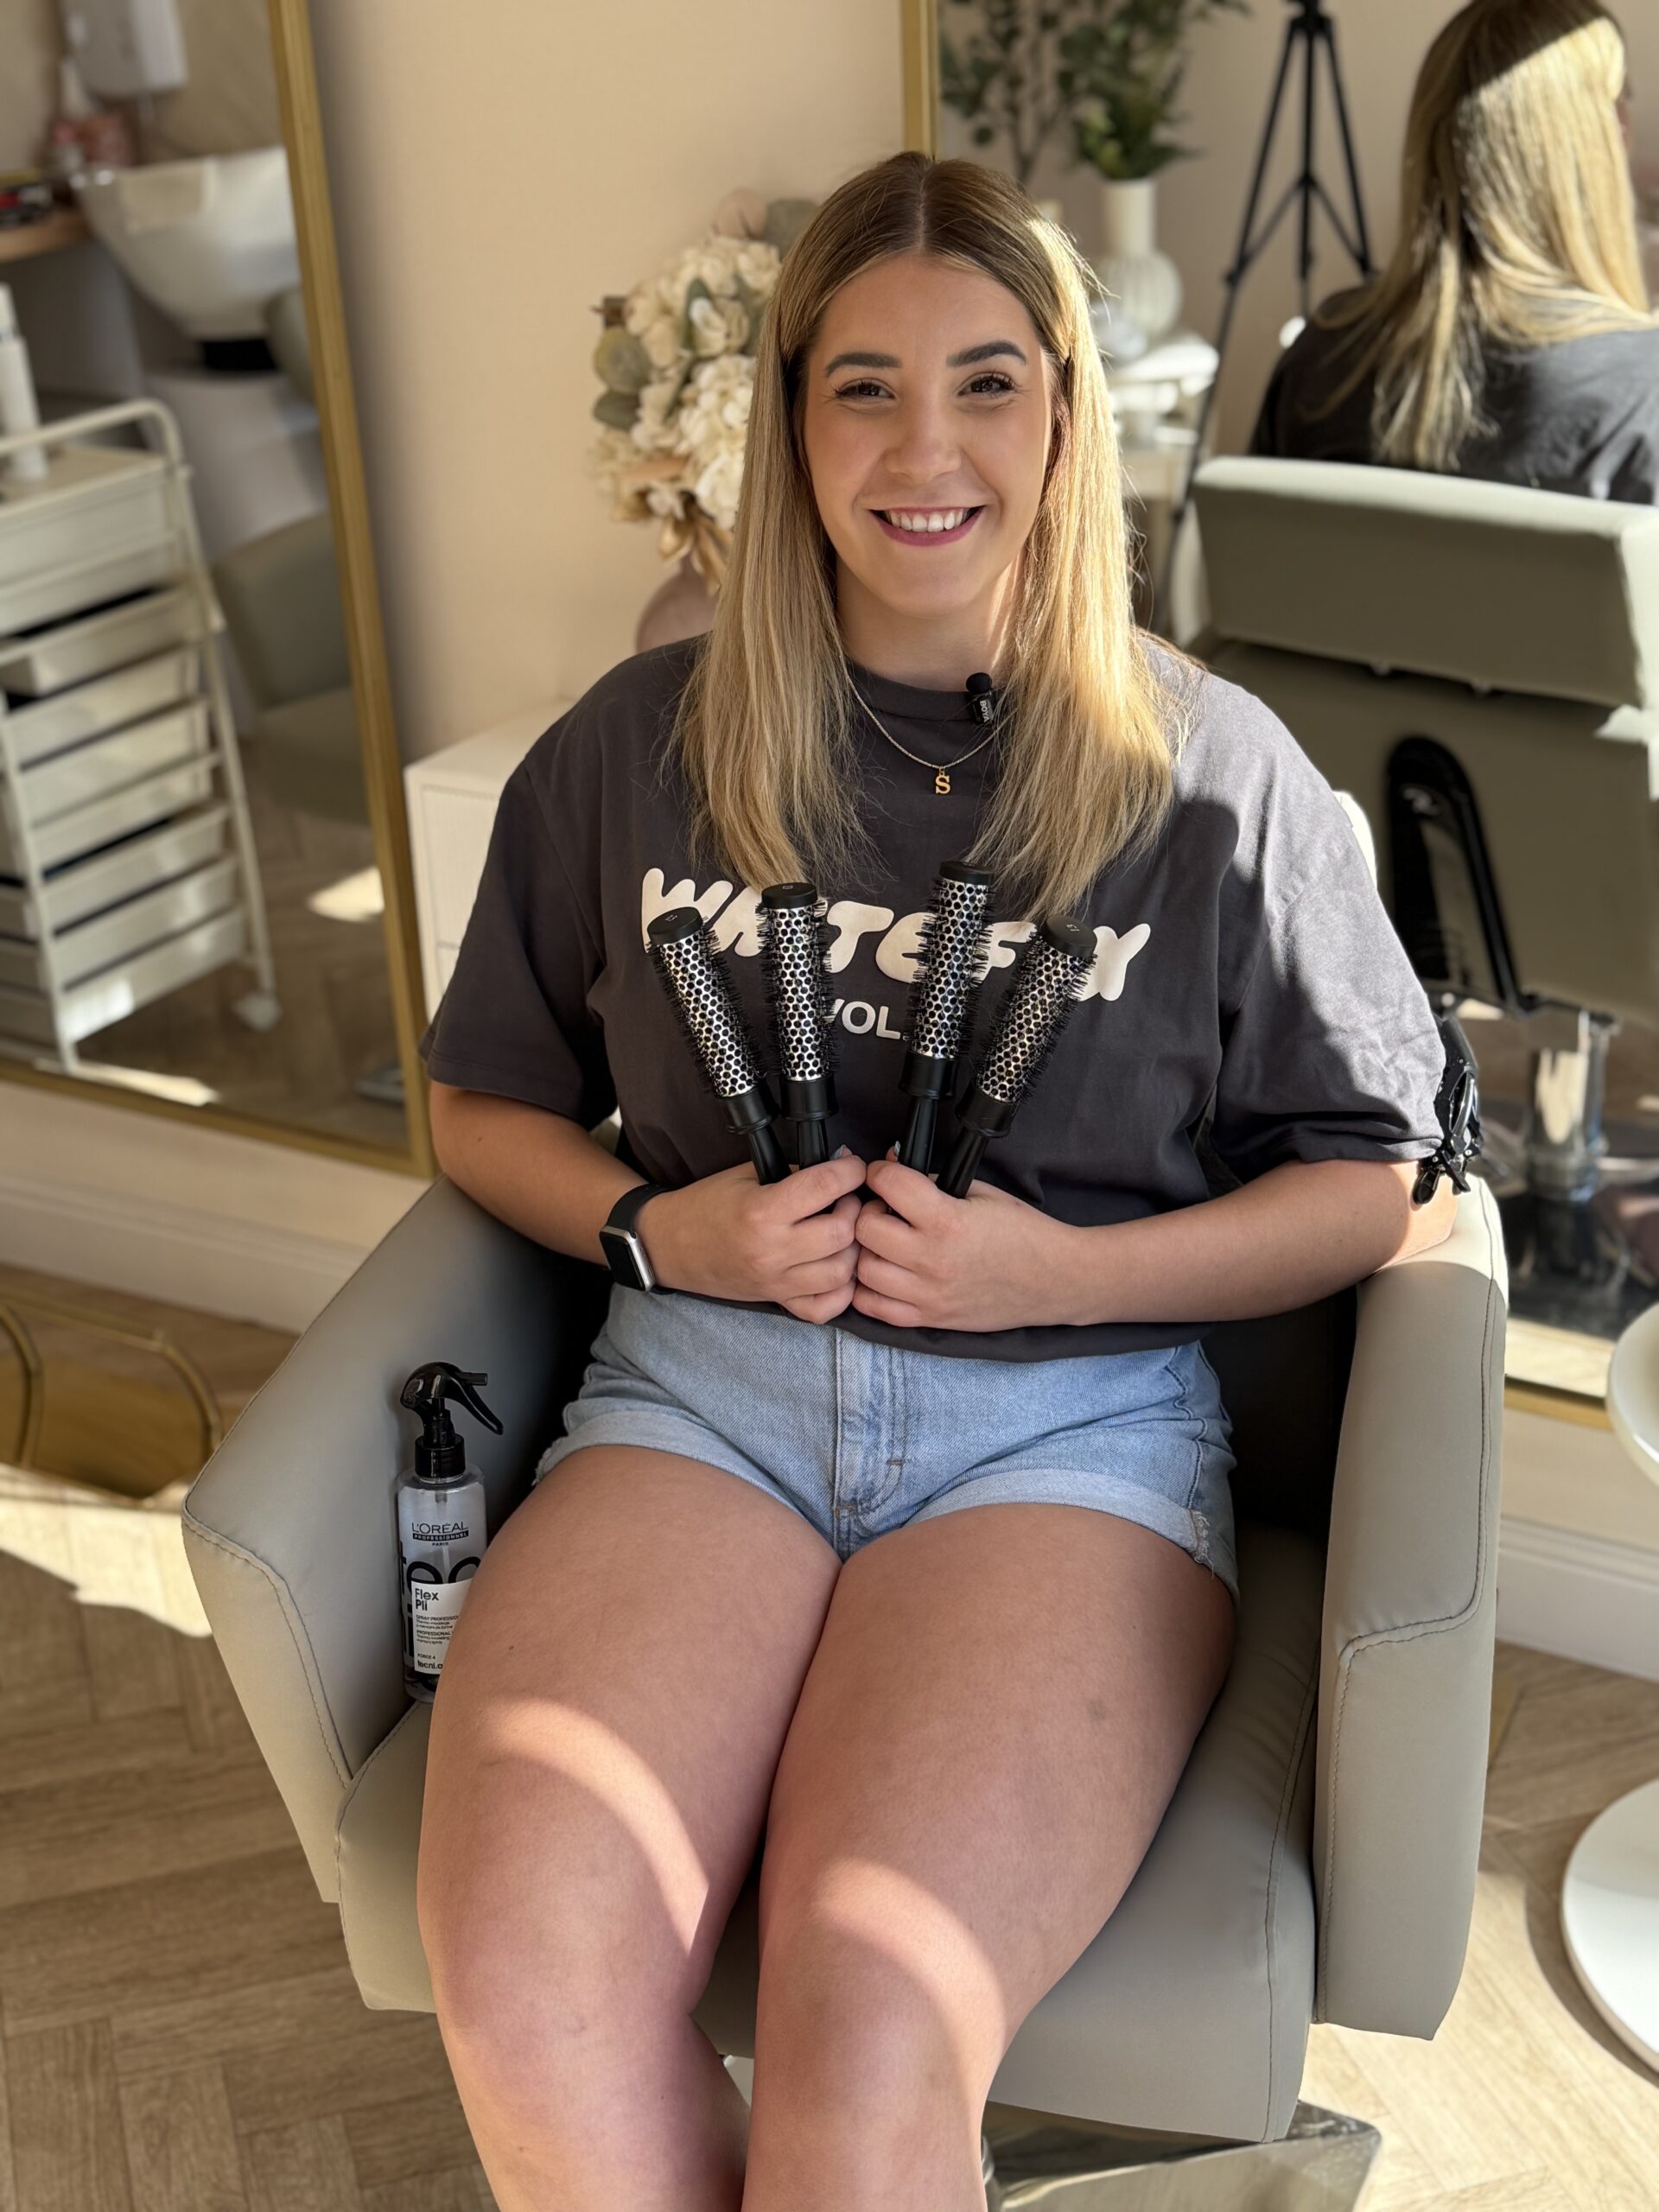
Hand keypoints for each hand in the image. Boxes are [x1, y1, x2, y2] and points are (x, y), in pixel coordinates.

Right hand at [638, 1153, 866, 1322]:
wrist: (669, 1246)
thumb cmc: (705, 1206)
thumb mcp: (746, 1176)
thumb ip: (793, 1173)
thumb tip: (838, 1166)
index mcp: (761, 1212)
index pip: (824, 1187)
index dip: (850, 1170)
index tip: (854, 1166)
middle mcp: (771, 1251)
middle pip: (841, 1233)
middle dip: (855, 1209)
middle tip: (847, 1198)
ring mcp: (776, 1281)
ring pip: (842, 1272)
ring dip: (852, 1249)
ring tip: (843, 1232)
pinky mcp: (777, 1301)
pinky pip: (824, 1307)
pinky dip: (840, 1290)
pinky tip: (835, 1267)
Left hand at [851, 1155, 1086, 1330]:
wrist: (1055, 1279)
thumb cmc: (1023, 1233)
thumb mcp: (981, 1194)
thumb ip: (933, 1181)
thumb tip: (892, 1164)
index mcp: (948, 1221)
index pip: (889, 1185)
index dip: (880, 1171)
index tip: (884, 1173)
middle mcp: (932, 1260)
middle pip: (865, 1229)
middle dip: (869, 1210)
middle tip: (886, 1209)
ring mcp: (928, 1294)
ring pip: (862, 1269)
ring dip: (867, 1250)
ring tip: (886, 1242)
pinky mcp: (929, 1319)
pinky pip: (873, 1308)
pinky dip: (868, 1288)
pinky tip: (885, 1272)